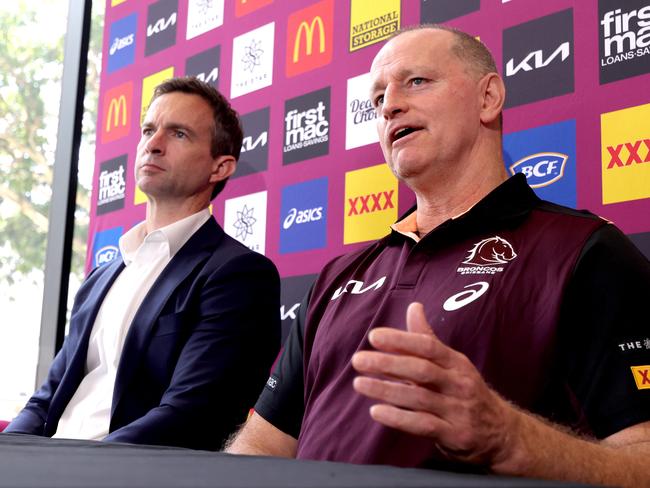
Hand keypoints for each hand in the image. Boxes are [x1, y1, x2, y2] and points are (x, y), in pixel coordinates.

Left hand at [351, 302, 518, 466]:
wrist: (502, 433)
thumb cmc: (465, 391)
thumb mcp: (452, 364)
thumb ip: (427, 338)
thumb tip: (413, 307)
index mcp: (456, 362)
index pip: (428, 346)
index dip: (401, 340)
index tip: (374, 336)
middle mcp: (459, 384)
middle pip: (421, 370)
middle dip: (388, 364)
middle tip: (358, 359)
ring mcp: (458, 410)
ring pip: (419, 398)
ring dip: (386, 390)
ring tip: (359, 384)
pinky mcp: (454, 435)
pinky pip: (423, 425)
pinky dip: (398, 418)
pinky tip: (376, 411)